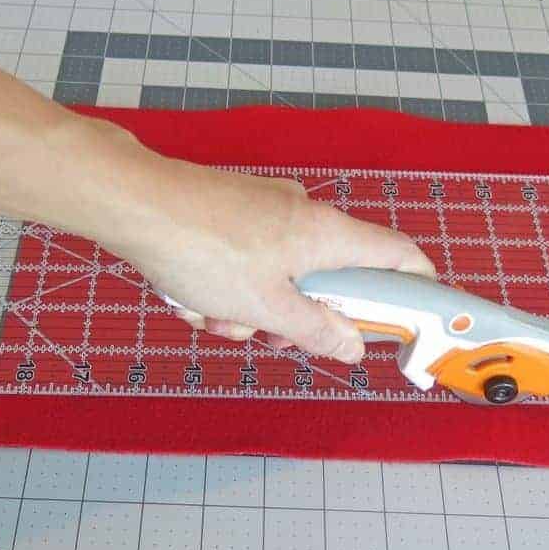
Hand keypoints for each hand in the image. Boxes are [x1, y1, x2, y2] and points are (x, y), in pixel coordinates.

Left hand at [67, 117, 436, 363]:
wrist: (133, 202)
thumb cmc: (201, 248)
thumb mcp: (267, 308)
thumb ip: (317, 331)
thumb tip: (353, 347)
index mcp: (327, 235)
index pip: (398, 256)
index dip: (415, 289)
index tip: (411, 323)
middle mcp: (304, 216)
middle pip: (330, 280)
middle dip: (299, 318)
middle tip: (269, 334)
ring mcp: (268, 213)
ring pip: (281, 279)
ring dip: (250, 310)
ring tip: (212, 314)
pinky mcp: (234, 216)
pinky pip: (248, 266)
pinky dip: (226, 290)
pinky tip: (191, 296)